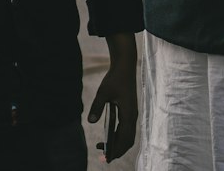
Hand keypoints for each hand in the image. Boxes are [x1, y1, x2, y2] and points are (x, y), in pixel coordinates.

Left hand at [88, 33, 137, 161]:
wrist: (125, 65)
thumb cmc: (115, 78)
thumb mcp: (103, 92)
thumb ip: (97, 107)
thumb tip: (91, 122)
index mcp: (128, 114)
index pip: (124, 138)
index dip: (116, 150)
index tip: (106, 159)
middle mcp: (132, 116)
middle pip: (128, 140)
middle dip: (117, 151)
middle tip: (103, 158)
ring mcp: (132, 113)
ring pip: (128, 135)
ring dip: (117, 144)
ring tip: (103, 148)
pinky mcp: (129, 110)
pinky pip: (126, 129)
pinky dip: (118, 137)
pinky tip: (107, 136)